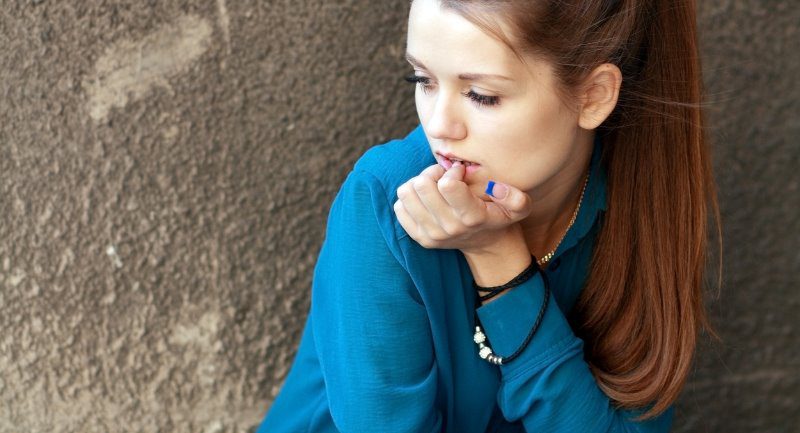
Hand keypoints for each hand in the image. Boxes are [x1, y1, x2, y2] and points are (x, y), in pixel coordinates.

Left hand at [393, 161, 532, 255]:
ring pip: (406, 193)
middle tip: (443, 177)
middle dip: (432, 173)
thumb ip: (514, 195)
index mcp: (472, 217)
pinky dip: (411, 199)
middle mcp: (449, 228)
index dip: (451, 171)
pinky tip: (427, 200)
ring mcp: (431, 235)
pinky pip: (400, 208)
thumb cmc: (500, 217)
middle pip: (421, 185)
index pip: (447, 185)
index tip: (460, 174)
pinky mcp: (419, 238)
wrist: (487, 245)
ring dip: (419, 184)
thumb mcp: (520, 206)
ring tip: (434, 187)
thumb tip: (493, 187)